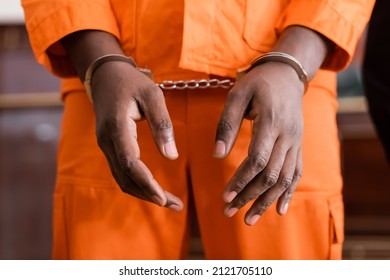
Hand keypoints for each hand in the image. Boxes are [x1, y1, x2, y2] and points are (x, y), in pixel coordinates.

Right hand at [91, 60, 182, 210]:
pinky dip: (137, 183)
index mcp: (117, 126)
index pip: (130, 162)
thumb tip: (171, 157)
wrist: (105, 75)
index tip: (163, 198)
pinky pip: (121, 171)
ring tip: (169, 202)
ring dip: (144, 192)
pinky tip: (153, 188)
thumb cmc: (132, 82)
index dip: (146, 183)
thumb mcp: (152, 95)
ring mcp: (105, 145)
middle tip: (176, 206)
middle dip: (149, 194)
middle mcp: (106, 140)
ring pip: (121, 178)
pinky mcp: (109, 146)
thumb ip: (162, 124)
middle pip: (125, 177)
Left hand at [214, 62, 303, 224]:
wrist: (287, 74)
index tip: (225, 197)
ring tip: (250, 220)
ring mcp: (296, 141)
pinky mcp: (298, 145)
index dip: (241, 181)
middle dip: (249, 196)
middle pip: (270, 174)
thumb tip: (217, 155)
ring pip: (284, 179)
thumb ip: (227, 125)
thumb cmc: (257, 83)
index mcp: (271, 122)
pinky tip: (279, 210)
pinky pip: (296, 172)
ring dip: (266, 201)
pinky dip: (288, 193)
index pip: (257, 160)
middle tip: (229, 212)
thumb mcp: (237, 95)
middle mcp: (288, 135)